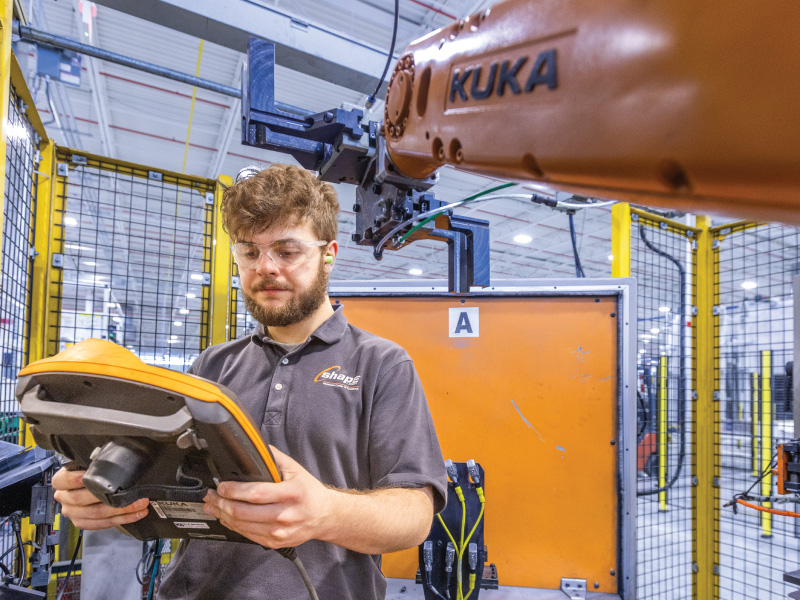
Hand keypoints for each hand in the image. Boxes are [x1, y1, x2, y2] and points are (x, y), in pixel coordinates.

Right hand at [52, 467, 148, 529]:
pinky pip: (103, 524)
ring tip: (141, 503)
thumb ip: (96, 461)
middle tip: (133, 492)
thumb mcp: (90, 463)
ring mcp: (72, 513)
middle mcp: (64, 498)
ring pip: (96, 514)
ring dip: (122, 510)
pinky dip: (122, 519)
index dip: (74, 479)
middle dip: (110, 496)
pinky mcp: (83, 523)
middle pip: (82, 499)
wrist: (91, 485)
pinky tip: (137, 514)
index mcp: (61, 481)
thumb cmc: (94, 472)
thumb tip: (115, 454)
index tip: (91, 475)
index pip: (63, 480)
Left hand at [203, 446, 333, 547]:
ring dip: (222, 515)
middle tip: (211, 496)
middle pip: (244, 512)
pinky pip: (247, 535)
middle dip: (221, 503)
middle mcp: (285, 514)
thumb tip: (255, 447)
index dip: (234, 491)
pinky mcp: (275, 542)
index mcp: (291, 493)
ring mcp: (279, 531)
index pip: (256, 493)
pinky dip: (233, 526)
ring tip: (213, 506)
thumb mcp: (296, 469)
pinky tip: (226, 517)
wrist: (324, 516)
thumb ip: (275, 458)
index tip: (221, 486)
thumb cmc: (309, 491)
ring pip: (242, 526)